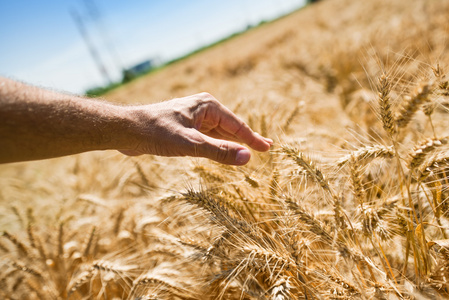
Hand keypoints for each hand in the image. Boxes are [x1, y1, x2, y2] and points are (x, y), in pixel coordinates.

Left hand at [120, 93, 272, 164]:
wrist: (126, 130)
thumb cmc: (156, 132)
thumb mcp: (191, 144)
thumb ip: (219, 151)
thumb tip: (247, 158)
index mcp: (208, 106)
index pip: (237, 125)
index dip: (253, 139)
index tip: (268, 148)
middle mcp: (203, 109)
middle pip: (230, 128)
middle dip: (246, 139)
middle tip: (266, 148)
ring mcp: (194, 118)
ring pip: (219, 134)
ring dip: (232, 144)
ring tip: (250, 152)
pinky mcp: (185, 128)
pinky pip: (207, 138)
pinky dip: (218, 146)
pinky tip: (225, 152)